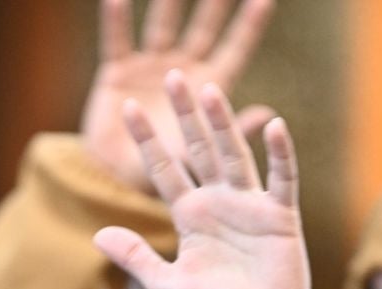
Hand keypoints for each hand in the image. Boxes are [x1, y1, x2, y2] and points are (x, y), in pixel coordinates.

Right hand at [82, 0, 274, 193]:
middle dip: (213, 6)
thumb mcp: (199, 156)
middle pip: (203, 29)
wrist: (114, 178)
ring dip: (168, 3)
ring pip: (163, 26)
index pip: (234, 49)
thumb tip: (268, 115)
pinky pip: (116, 41)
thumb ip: (229, 134)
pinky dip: (116, 21)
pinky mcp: (117, 71)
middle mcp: (182, 69)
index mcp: (206, 88)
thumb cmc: (165, 171)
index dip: (249, 25)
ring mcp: (150, 66)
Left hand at [91, 74, 318, 288]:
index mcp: (189, 215)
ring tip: (210, 91)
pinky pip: (281, 179)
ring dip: (224, 123)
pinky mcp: (280, 216)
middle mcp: (218, 202)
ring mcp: (250, 206)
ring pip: (234, 155)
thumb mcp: (167, 285)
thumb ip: (136, 257)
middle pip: (199, 149)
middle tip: (173, 77)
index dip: (147, 141)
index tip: (127, 110)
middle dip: (185, 115)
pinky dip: (279, 154)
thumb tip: (96, 234)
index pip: (164, 170)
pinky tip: (273, 126)